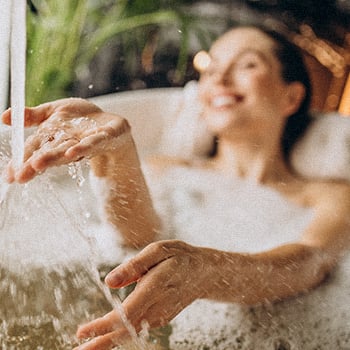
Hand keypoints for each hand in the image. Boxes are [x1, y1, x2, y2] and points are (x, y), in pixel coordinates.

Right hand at [1, 98, 129, 182]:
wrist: (109, 124)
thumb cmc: (79, 121)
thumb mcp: (53, 113)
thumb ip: (32, 116)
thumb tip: (4, 117)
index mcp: (54, 138)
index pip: (34, 149)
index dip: (21, 161)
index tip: (10, 176)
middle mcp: (69, 143)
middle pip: (50, 153)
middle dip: (35, 162)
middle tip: (21, 175)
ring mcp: (88, 141)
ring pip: (69, 149)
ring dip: (55, 156)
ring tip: (39, 163)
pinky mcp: (106, 136)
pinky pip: (95, 142)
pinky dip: (84, 147)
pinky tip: (74, 151)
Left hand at [74, 240, 208, 349]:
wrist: (204, 272)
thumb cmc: (179, 257)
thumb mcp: (159, 250)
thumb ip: (134, 265)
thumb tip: (109, 282)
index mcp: (157, 285)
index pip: (128, 311)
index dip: (105, 324)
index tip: (83, 332)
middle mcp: (159, 305)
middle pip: (128, 329)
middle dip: (102, 342)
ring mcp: (162, 314)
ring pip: (132, 333)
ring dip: (109, 342)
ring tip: (88, 348)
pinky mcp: (161, 317)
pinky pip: (139, 329)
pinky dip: (121, 336)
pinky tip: (106, 338)